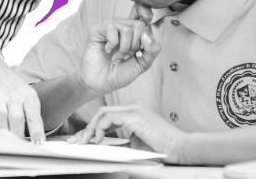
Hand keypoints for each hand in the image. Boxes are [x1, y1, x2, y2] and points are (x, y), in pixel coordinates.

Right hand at [0, 52, 44, 143]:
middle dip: (16, 135)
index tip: (38, 144)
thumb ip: (31, 118)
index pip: (34, 116)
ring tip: (3, 143)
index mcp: (28, 96)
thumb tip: (36, 142)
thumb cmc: (13, 90)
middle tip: (17, 149)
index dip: (37, 131)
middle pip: (16, 118)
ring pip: (0, 115)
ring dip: (1, 130)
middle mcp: (14, 94)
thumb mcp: (27, 98)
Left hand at [68, 104, 188, 163]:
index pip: (107, 116)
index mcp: (133, 112)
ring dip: (90, 129)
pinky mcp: (134, 116)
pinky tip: (98, 140)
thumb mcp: (136, 144)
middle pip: (102, 113)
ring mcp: (133, 110)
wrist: (180, 147)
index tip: (82, 141)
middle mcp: (132, 107)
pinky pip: (109, 118)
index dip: (92, 129)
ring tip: (84, 143)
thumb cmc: (162, 148)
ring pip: (103, 114)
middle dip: (86, 129)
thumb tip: (104, 146)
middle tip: (74, 142)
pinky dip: (100, 129)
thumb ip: (122, 141)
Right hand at [78, 11, 159, 94]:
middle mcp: (122, 26)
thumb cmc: (120, 73)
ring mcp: (110, 27)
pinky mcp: (97, 30)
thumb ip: (152, 50)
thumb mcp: (143, 64)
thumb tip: (146, 36)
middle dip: (136, 45)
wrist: (102, 84)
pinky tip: (107, 50)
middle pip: (139, 25)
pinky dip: (112, 43)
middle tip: (127, 54)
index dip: (147, 29)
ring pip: (126, 28)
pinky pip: (111, 28)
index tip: (141, 48)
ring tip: (117, 55)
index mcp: (134, 32)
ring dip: (124, 47)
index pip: (146, 20)